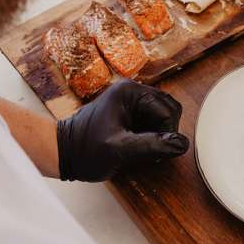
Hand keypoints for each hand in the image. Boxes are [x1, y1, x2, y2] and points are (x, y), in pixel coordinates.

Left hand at [57, 80, 188, 181]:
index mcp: (130, 92)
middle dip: (166, 132)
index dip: (168, 132)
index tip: (156, 150)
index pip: (168, 110)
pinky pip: (155, 122)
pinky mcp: (132, 112)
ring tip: (142, 148)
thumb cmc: (83, 149)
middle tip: (150, 149)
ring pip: (165, 116)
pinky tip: (139, 146)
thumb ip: (152, 145)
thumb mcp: (119, 149)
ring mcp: (132, 101)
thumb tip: (181, 144)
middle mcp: (133, 91)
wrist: (62, 153)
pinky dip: (154, 136)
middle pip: (170, 110)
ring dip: (160, 134)